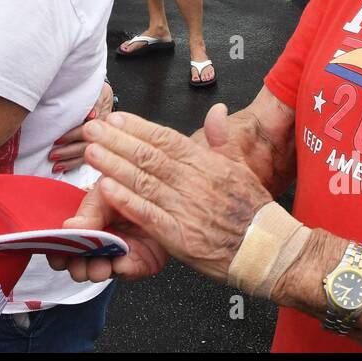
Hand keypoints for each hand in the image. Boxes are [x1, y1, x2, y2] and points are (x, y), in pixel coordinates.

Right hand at [46, 180, 170, 282]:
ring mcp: (118, 254)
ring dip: (96, 271)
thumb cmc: (129, 187)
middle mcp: (98, 243)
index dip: (57, 253)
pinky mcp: (139, 262)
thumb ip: (88, 211)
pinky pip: (128, 271)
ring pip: (100, 271)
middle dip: (77, 268)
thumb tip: (69, 227)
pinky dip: (123, 268)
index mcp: (85, 225)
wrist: (164, 190)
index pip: (63, 245)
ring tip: (100, 267)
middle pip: (78, 264)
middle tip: (80, 266)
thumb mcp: (104, 192)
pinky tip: (121, 262)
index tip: (57, 256)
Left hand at [49, 81, 114, 172]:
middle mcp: (106, 132)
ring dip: (70, 161)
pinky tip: (64, 169)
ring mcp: (103, 141)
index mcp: (106, 118)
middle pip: (88, 145)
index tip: (59, 139)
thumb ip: (95, 100)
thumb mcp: (99, 90)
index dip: (74, 135)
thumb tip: (91, 115)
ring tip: (55, 165)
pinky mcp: (98, 148)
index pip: (90, 130)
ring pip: (87, 155)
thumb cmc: (96, 90)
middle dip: (69, 151)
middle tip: (52, 154)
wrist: (100, 92)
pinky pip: (87, 160)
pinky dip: (73, 165)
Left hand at [78, 111, 273, 284]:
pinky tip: (106, 189)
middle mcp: (193, 181)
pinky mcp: (179, 236)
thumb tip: (217, 111)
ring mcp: (185, 208)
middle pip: (149, 156)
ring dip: (114, 165)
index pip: (166, 139)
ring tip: (92, 152)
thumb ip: (223, 139)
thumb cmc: (255, 211)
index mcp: (206, 163)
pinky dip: (126, 201)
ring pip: (144, 181)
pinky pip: (148, 214)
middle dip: (116, 141)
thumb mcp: (242, 167)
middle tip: (92, 129)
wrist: (269, 249)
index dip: (138, 127)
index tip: (116, 118)